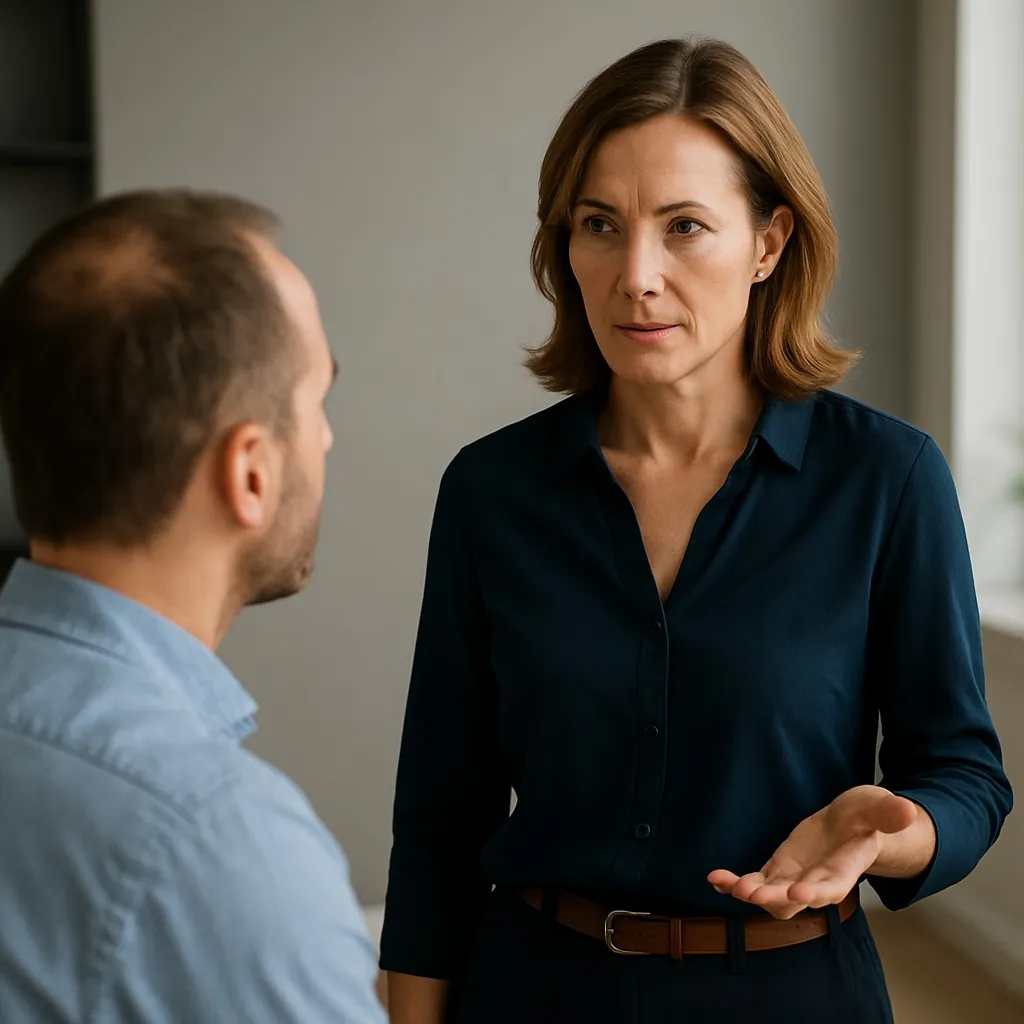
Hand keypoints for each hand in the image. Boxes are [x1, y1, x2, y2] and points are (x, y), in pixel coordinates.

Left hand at [707, 785, 919, 919]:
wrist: (853, 826)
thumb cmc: (868, 817)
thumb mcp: (878, 807)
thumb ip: (888, 813)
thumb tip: (907, 810)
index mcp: (844, 869)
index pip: (831, 887)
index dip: (816, 894)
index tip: (799, 895)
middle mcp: (816, 881)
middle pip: (794, 899)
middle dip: (774, 898)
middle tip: (752, 894)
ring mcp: (794, 878)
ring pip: (770, 895)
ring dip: (749, 892)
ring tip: (730, 885)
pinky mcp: (777, 870)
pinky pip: (753, 881)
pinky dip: (734, 882)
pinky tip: (715, 878)